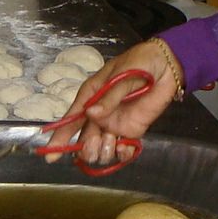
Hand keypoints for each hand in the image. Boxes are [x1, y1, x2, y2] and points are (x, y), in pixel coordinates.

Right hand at [45, 39, 179, 169]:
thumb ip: (109, 97)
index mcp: (91, 95)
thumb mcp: (122, 75)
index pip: (71, 119)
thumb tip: (91, 114)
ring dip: (103, 151)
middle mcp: (99, 113)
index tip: (50, 155)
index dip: (60, 137)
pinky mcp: (132, 130)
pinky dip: (122, 154)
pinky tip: (125, 148)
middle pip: (84, 139)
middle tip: (95, 143)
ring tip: (112, 141)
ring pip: (101, 148)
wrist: (167, 65)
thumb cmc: (140, 63)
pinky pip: (122, 149)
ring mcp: (115, 123)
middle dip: (86, 148)